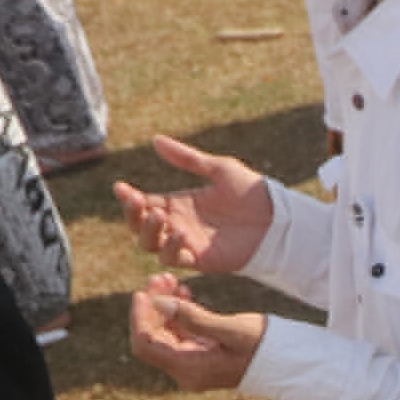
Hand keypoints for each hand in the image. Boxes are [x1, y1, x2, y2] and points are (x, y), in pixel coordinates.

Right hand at [114, 134, 275, 272]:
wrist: (279, 217)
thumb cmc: (252, 193)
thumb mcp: (218, 169)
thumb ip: (186, 159)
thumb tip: (155, 140)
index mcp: (179, 204)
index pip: (143, 203)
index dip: (128, 198)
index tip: (120, 187)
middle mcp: (178, 224)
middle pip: (140, 226)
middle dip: (132, 215)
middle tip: (137, 201)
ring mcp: (188, 243)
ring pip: (151, 245)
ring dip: (148, 231)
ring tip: (159, 216)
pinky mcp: (201, 260)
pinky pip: (174, 259)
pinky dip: (171, 248)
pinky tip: (179, 231)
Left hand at [128, 275, 268, 389]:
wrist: (292, 363)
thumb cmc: (266, 346)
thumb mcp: (231, 328)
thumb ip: (192, 316)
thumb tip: (156, 301)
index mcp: (191, 368)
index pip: (146, 344)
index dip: (139, 317)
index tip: (145, 291)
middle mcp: (187, 372)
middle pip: (152, 338)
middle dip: (152, 307)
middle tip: (161, 277)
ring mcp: (194, 365)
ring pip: (164, 334)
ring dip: (164, 307)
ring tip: (172, 280)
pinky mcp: (203, 356)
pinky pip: (180, 334)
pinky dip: (178, 314)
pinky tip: (185, 294)